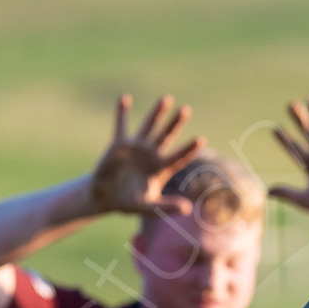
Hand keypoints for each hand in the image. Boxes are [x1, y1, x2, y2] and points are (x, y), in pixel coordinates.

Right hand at [89, 95, 204, 217]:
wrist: (106, 198)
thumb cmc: (130, 203)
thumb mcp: (149, 207)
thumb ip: (167, 206)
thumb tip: (187, 209)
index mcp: (161, 169)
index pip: (178, 157)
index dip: (189, 149)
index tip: (202, 139)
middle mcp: (151, 155)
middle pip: (167, 136)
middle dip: (175, 123)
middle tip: (186, 109)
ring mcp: (136, 147)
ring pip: (149, 126)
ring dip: (157, 113)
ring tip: (167, 99)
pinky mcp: (119, 144)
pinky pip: (121, 125)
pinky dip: (122, 113)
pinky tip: (125, 98)